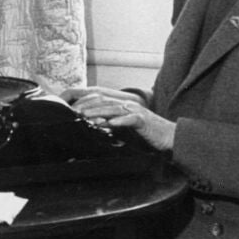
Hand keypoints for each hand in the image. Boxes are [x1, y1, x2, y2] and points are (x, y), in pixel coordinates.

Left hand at [60, 87, 174, 151]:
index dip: (85, 103)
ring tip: (85, 116)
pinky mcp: (143, 120)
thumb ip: (111, 124)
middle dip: (87, 106)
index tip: (71, 110)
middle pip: (104, 101)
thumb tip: (95, 124)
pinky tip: (109, 124)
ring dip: (99, 112)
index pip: (100, 101)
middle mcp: (127, 105)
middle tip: (73, 112)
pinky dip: (119, 121)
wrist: (168, 138)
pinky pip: (130, 119)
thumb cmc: (145, 135)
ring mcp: (136, 111)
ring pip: (114, 109)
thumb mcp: (125, 129)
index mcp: (121, 106)